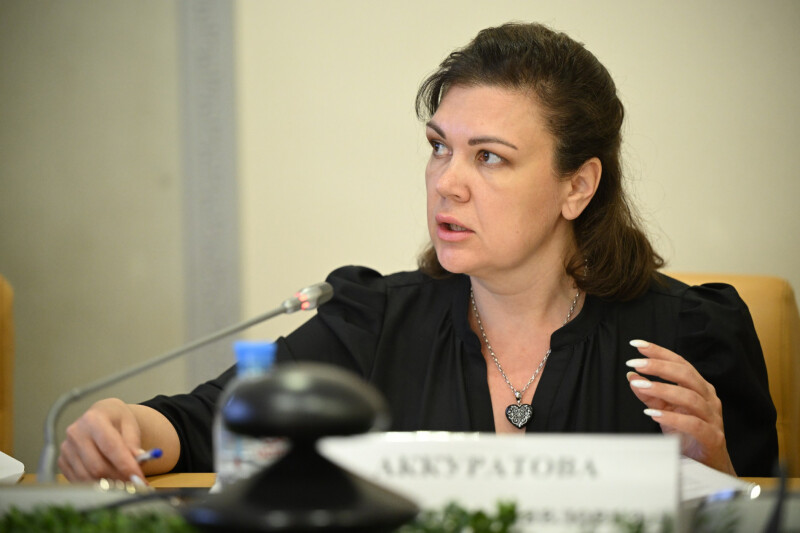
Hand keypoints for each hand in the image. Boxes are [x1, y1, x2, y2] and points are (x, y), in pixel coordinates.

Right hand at [58, 398, 145, 482]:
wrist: (100, 415)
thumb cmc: (116, 420)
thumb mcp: (130, 425)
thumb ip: (133, 443)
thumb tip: (139, 460)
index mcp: (94, 420)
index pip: (111, 447)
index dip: (126, 466)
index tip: (139, 479)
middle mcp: (76, 433)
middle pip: (97, 467)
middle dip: (118, 479)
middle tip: (134, 484)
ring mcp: (66, 448)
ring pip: (88, 477)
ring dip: (108, 484)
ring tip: (124, 483)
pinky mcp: (62, 461)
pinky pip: (78, 481)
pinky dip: (96, 485)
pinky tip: (109, 481)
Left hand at [625, 339, 735, 474]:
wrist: (707, 465)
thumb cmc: (686, 433)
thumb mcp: (664, 410)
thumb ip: (649, 394)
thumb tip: (631, 376)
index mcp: (699, 387)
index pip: (680, 363)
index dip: (659, 352)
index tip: (637, 344)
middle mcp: (708, 398)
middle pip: (686, 375)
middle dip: (659, 366)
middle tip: (636, 363)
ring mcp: (713, 417)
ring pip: (690, 397)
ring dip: (663, 389)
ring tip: (641, 385)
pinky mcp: (712, 437)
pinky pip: (694, 424)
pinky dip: (673, 418)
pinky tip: (653, 414)